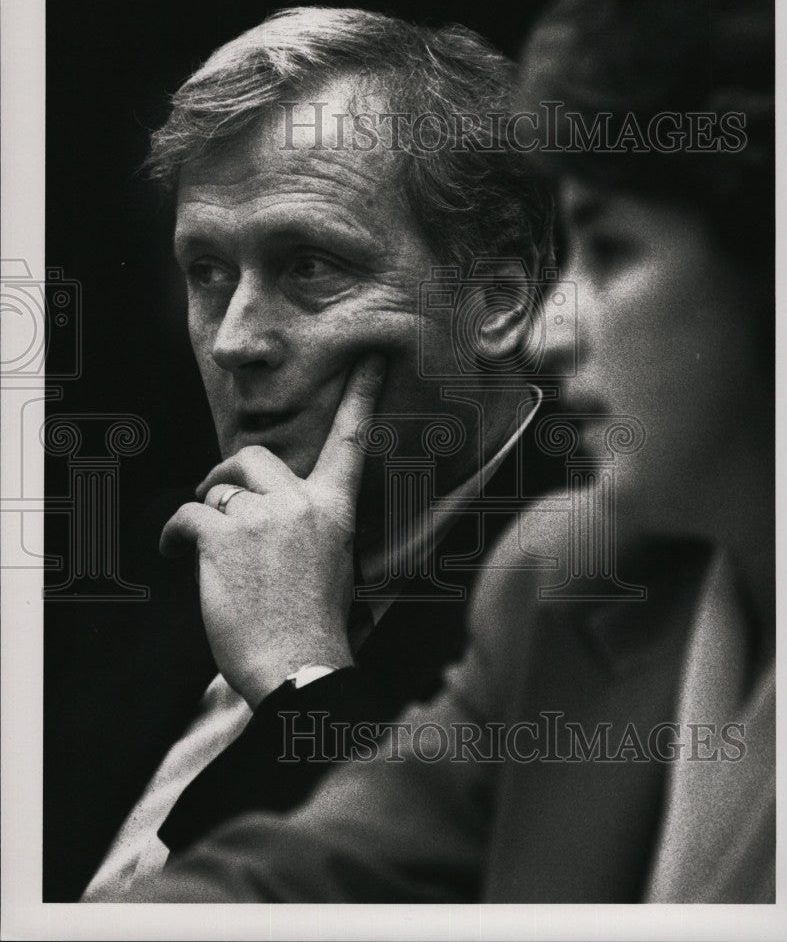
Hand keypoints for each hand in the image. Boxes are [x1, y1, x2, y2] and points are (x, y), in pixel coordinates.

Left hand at [160, 354, 385, 708]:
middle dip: (228, 475)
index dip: (361, 397)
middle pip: (253, 458)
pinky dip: (175, 536)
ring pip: (216, 493)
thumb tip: (267, 510)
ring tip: (200, 551)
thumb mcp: (336, 564)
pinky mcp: (222, 540)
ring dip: (205, 517)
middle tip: (218, 497)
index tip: (370, 360)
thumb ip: (311, 526)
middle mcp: (300, 504)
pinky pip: (187, 515)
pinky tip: (177, 554)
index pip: (350, 443)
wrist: (300, 668)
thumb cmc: (316, 626)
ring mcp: (261, 520)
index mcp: (335, 510)